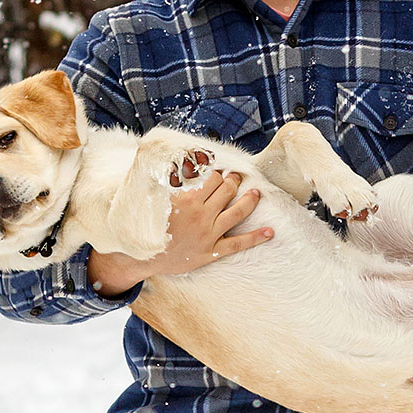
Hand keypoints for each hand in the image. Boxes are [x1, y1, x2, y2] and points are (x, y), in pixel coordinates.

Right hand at [89, 170, 271, 296]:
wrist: (141, 257)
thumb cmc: (146, 224)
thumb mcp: (150, 197)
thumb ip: (161, 177)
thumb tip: (164, 156)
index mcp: (186, 199)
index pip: (210, 179)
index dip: (217, 172)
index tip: (220, 170)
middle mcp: (201, 215)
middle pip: (226, 192)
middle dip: (234, 181)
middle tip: (237, 177)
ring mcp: (208, 234)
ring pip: (237, 213)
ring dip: (250, 200)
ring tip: (257, 193)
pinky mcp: (211, 251)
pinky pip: (238, 244)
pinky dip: (256, 238)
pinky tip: (270, 232)